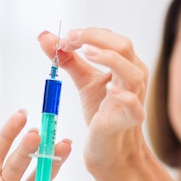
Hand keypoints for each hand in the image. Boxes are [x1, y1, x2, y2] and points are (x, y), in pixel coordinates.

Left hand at [38, 28, 148, 172]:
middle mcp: (134, 77)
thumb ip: (67, 58)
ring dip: (109, 58)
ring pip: (133, 72)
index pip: (111, 39)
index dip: (88, 34)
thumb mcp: (84, 80)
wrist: (107, 146)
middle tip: (70, 39)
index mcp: (126, 64)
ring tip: (86, 52)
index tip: (64, 38)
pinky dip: (122, 95)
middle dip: (95, 38)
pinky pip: (133, 105)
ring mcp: (135, 98)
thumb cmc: (101, 111)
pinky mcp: (131, 119)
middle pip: (124, 46)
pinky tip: (108, 89)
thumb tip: (45, 36)